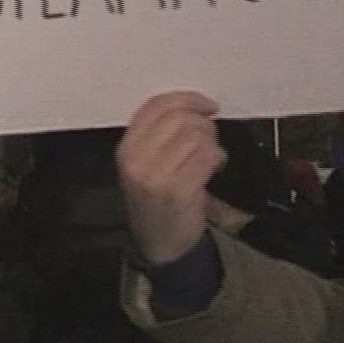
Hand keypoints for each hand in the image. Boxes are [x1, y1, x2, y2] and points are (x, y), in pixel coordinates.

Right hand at [117, 91, 224, 266]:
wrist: (159, 243)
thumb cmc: (156, 200)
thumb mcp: (144, 165)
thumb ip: (158, 135)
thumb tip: (192, 106)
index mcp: (126, 149)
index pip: (155, 107)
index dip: (187, 99)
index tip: (207, 106)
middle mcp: (137, 160)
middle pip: (180, 118)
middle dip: (203, 124)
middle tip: (208, 139)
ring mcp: (156, 176)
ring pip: (197, 136)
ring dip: (212, 144)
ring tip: (208, 157)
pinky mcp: (179, 189)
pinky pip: (207, 156)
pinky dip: (217, 159)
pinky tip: (214, 168)